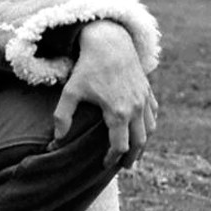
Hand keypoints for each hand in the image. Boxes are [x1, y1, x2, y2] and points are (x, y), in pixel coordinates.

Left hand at [52, 20, 158, 169]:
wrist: (110, 42)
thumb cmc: (87, 68)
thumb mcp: (70, 92)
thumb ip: (62, 117)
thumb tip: (57, 140)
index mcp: (118, 112)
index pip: (120, 146)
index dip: (112, 159)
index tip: (103, 165)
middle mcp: (136, 108)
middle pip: (139, 142)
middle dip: (132, 157)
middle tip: (124, 168)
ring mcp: (144, 99)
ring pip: (150, 129)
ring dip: (143, 144)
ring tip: (134, 154)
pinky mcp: (148, 90)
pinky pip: (153, 114)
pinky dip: (149, 126)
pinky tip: (142, 131)